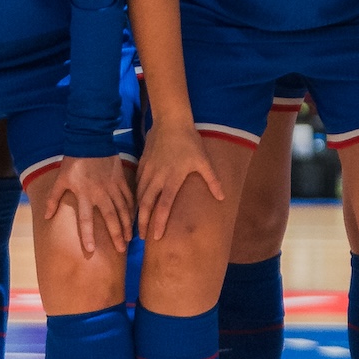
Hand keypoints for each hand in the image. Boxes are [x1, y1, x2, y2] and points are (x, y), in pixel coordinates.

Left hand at [37, 155, 136, 258]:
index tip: (91, 250)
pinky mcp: (121, 179)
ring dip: (127, 224)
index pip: (86, 220)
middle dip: (117, 235)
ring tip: (131, 238)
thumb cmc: (74, 161)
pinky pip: (129, 197)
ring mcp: (113, 186)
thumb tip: (46, 217)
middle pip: (110, 218)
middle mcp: (100, 193)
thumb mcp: (60, 180)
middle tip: (122, 249)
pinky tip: (135, 218)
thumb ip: (53, 199)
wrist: (91, 139)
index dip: (88, 236)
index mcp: (84, 195)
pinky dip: (132, 208)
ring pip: (123, 209)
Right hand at [136, 121, 223, 240]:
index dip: (159, 222)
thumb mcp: (204, 161)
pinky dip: (136, 196)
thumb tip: (222, 197)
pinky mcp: (142, 164)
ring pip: (139, 195)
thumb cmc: (189, 141)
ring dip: (138, 210)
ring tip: (137, 223)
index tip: (156, 237)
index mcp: (172, 178)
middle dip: (142, 222)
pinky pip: (137, 184)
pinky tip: (136, 202)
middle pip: (146, 204)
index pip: (163, 206)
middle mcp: (157, 177)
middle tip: (140, 237)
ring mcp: (148, 170)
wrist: (171, 121)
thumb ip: (212, 180)